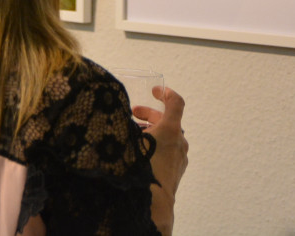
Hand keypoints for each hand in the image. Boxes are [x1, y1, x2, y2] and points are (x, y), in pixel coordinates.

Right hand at [134, 87, 187, 235]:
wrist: (154, 202)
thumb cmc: (140, 169)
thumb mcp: (129, 141)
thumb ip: (124, 126)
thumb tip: (113, 114)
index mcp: (171, 130)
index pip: (175, 102)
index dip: (165, 93)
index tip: (154, 91)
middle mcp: (179, 141)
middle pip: (169, 119)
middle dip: (150, 114)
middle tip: (133, 114)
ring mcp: (181, 156)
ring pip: (168, 135)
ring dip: (152, 130)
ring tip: (133, 134)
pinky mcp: (178, 168)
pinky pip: (169, 149)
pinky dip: (157, 144)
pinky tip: (141, 151)